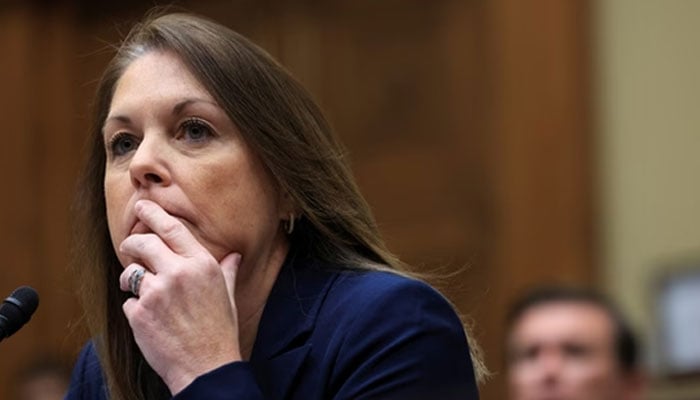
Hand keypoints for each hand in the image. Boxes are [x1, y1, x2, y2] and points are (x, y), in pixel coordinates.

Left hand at [118, 199, 241, 394]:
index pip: (172, 229)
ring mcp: (157, 293)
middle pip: (143, 244)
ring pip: (131, 273)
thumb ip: (226, 271)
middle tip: (128, 247)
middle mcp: (178, 273)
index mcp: (202, 265)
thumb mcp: (228, 296)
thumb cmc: (220, 331)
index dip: (153, 214)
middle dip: (131, 244)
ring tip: (138, 289)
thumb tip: (234, 256)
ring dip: (131, 279)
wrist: (206, 367)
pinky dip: (135, 308)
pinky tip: (150, 319)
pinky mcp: (139, 314)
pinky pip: (128, 301)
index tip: (141, 208)